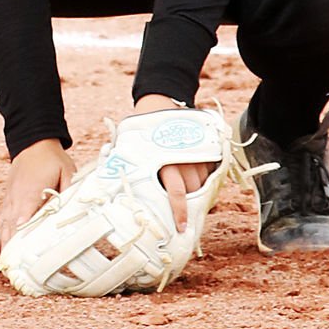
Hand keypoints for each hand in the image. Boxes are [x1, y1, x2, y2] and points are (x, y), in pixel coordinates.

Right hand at [0, 138, 76, 259]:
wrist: (33, 142)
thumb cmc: (52, 159)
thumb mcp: (67, 171)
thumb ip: (69, 190)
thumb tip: (71, 211)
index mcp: (31, 190)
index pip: (25, 213)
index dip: (23, 228)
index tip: (19, 245)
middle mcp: (17, 198)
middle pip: (12, 225)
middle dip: (11, 246)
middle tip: (12, 268)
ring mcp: (10, 200)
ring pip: (4, 226)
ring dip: (3, 246)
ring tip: (2, 266)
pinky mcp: (8, 201)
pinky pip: (0, 222)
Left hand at [129, 95, 214, 232]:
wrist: (158, 100)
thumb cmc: (141, 130)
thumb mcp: (131, 149)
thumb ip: (131, 171)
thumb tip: (120, 197)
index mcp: (162, 160)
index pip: (176, 193)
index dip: (180, 213)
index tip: (181, 228)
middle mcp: (181, 157)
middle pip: (193, 191)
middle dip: (190, 205)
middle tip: (183, 216)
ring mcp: (195, 151)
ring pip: (203, 183)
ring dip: (198, 193)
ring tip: (189, 196)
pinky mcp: (204, 146)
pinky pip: (209, 171)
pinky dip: (204, 179)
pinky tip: (195, 178)